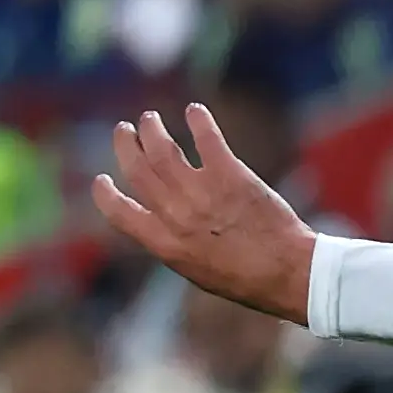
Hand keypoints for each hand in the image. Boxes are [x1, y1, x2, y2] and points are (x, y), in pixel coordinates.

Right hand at [89, 106, 317, 325]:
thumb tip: (160, 225)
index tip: (102, 178)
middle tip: (125, 130)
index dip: (104, 192)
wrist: (290, 275)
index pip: (117, 211)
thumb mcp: (198, 272)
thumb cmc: (250, 281)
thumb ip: (174, 244)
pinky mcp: (231, 175)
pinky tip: (195, 110)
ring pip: (162, 147)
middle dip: (125, 144)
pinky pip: (207, 138)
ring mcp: (202, 192)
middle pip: (136, 168)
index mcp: (164, 242)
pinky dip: (198, 120)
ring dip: (152, 128)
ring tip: (150, 118)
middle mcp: (176, 214)